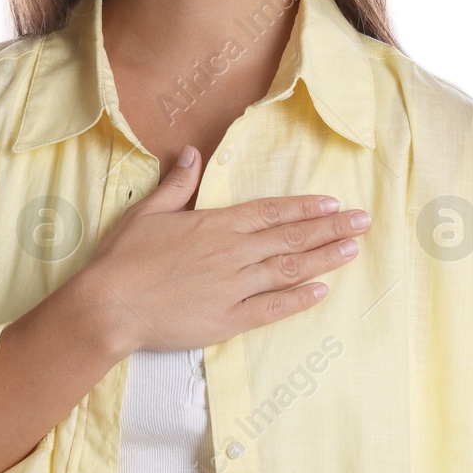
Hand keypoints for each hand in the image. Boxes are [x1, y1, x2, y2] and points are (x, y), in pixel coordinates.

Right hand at [72, 146, 370, 355]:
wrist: (108, 306)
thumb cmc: (124, 258)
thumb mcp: (149, 211)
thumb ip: (178, 183)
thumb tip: (194, 152)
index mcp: (215, 225)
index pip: (271, 212)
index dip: (305, 207)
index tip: (333, 202)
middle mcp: (232, 253)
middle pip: (291, 238)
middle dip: (331, 228)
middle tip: (364, 221)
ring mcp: (234, 287)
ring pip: (289, 269)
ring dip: (324, 258)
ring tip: (353, 249)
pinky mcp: (228, 319)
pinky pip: (271, 307)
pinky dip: (298, 299)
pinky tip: (322, 291)